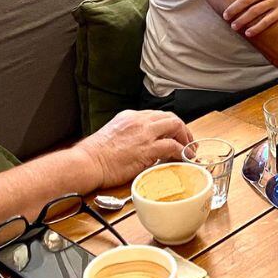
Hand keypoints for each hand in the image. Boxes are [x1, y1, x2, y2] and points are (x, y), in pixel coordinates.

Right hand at [74, 110, 192, 189]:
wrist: (88, 162)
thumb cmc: (95, 155)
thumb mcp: (114, 135)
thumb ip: (130, 135)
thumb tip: (140, 144)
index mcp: (130, 116)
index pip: (157, 115)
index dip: (169, 125)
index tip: (174, 135)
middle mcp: (139, 121)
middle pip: (170, 117)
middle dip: (182, 129)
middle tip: (187, 141)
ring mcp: (145, 133)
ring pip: (175, 126)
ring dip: (185, 138)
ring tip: (189, 150)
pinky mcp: (148, 148)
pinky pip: (173, 146)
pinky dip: (182, 151)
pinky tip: (184, 158)